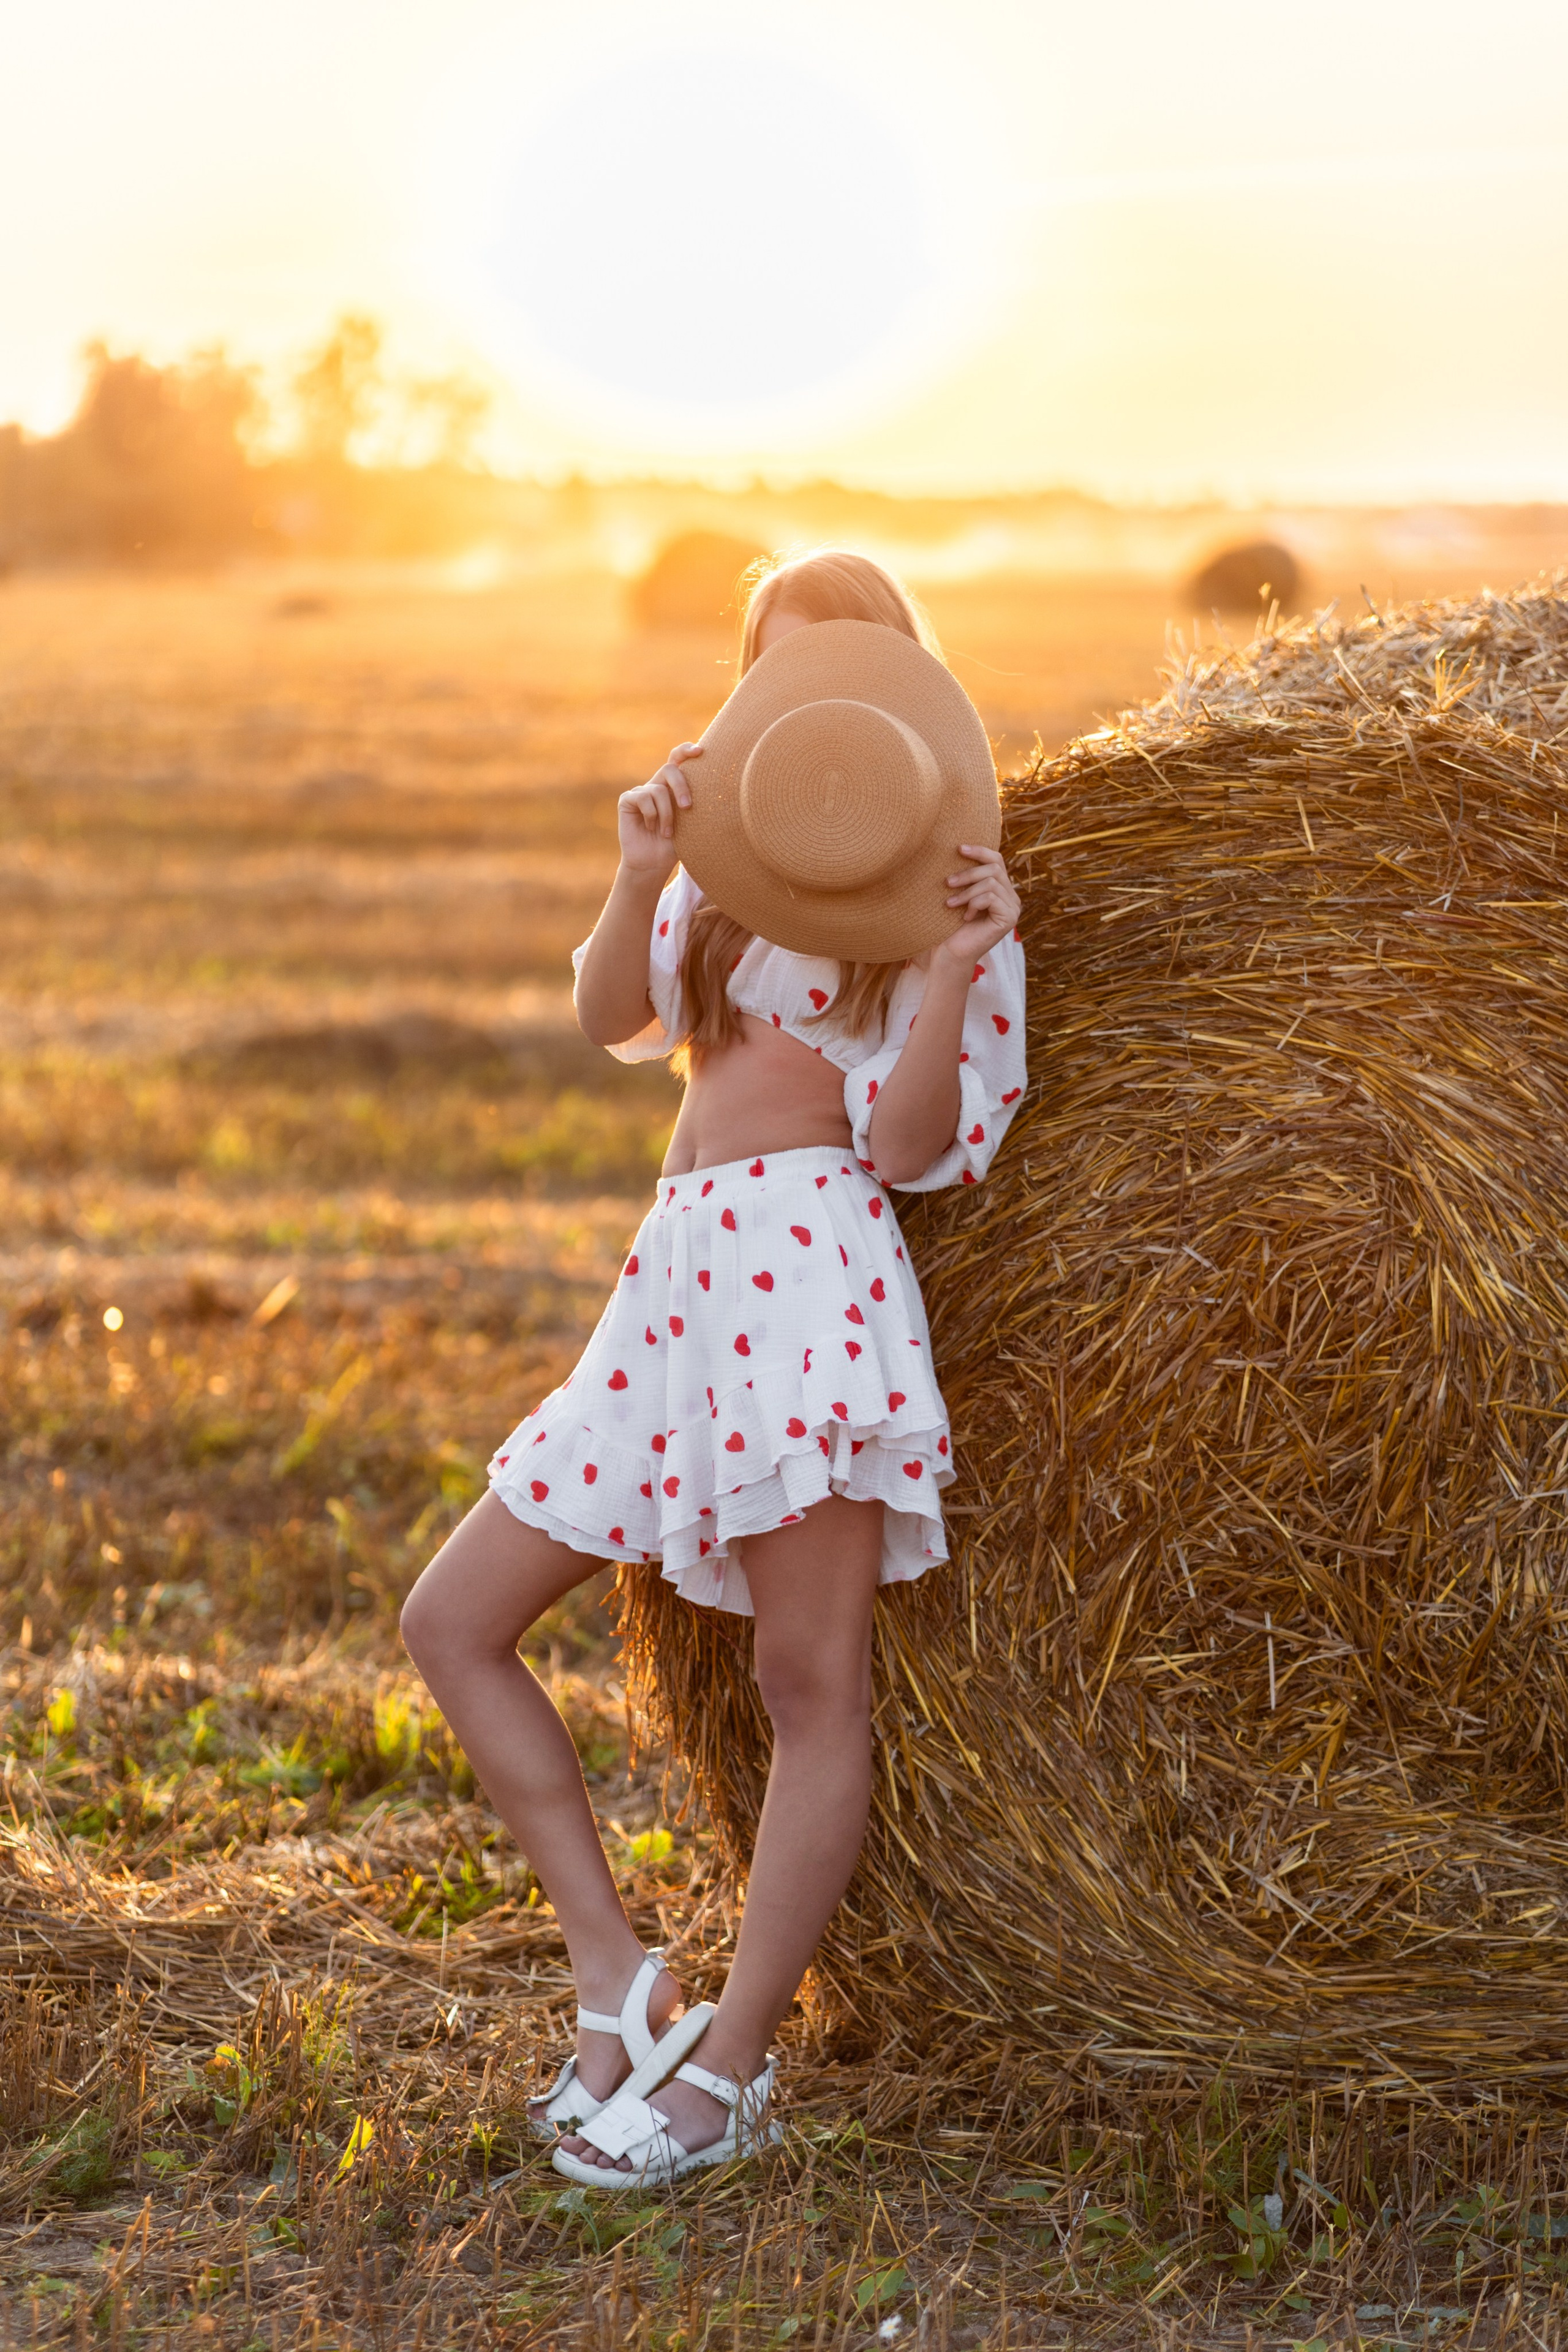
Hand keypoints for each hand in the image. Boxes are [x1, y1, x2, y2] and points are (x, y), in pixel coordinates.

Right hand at [617, 744, 701, 880]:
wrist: (653, 863)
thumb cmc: (674, 844)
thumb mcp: (689, 822)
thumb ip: (693, 802)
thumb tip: (712, 786)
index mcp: (672, 787)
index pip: (678, 759)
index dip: (686, 750)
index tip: (700, 751)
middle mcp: (656, 785)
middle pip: (670, 769)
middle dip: (681, 786)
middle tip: (688, 807)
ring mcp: (641, 791)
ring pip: (658, 790)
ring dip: (667, 814)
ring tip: (666, 833)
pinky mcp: (627, 800)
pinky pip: (643, 798)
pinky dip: (651, 814)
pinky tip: (649, 827)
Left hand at [935, 843, 1020, 968]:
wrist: (951, 953)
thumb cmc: (950, 924)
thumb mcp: (959, 894)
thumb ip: (968, 876)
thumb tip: (960, 846)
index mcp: (1001, 889)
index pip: (996, 860)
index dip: (979, 851)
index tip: (958, 848)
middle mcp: (1011, 897)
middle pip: (994, 868)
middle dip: (968, 873)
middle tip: (947, 883)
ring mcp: (1013, 908)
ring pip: (991, 882)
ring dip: (967, 892)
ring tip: (950, 903)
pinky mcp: (1010, 919)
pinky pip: (991, 897)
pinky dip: (974, 904)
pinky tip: (965, 917)